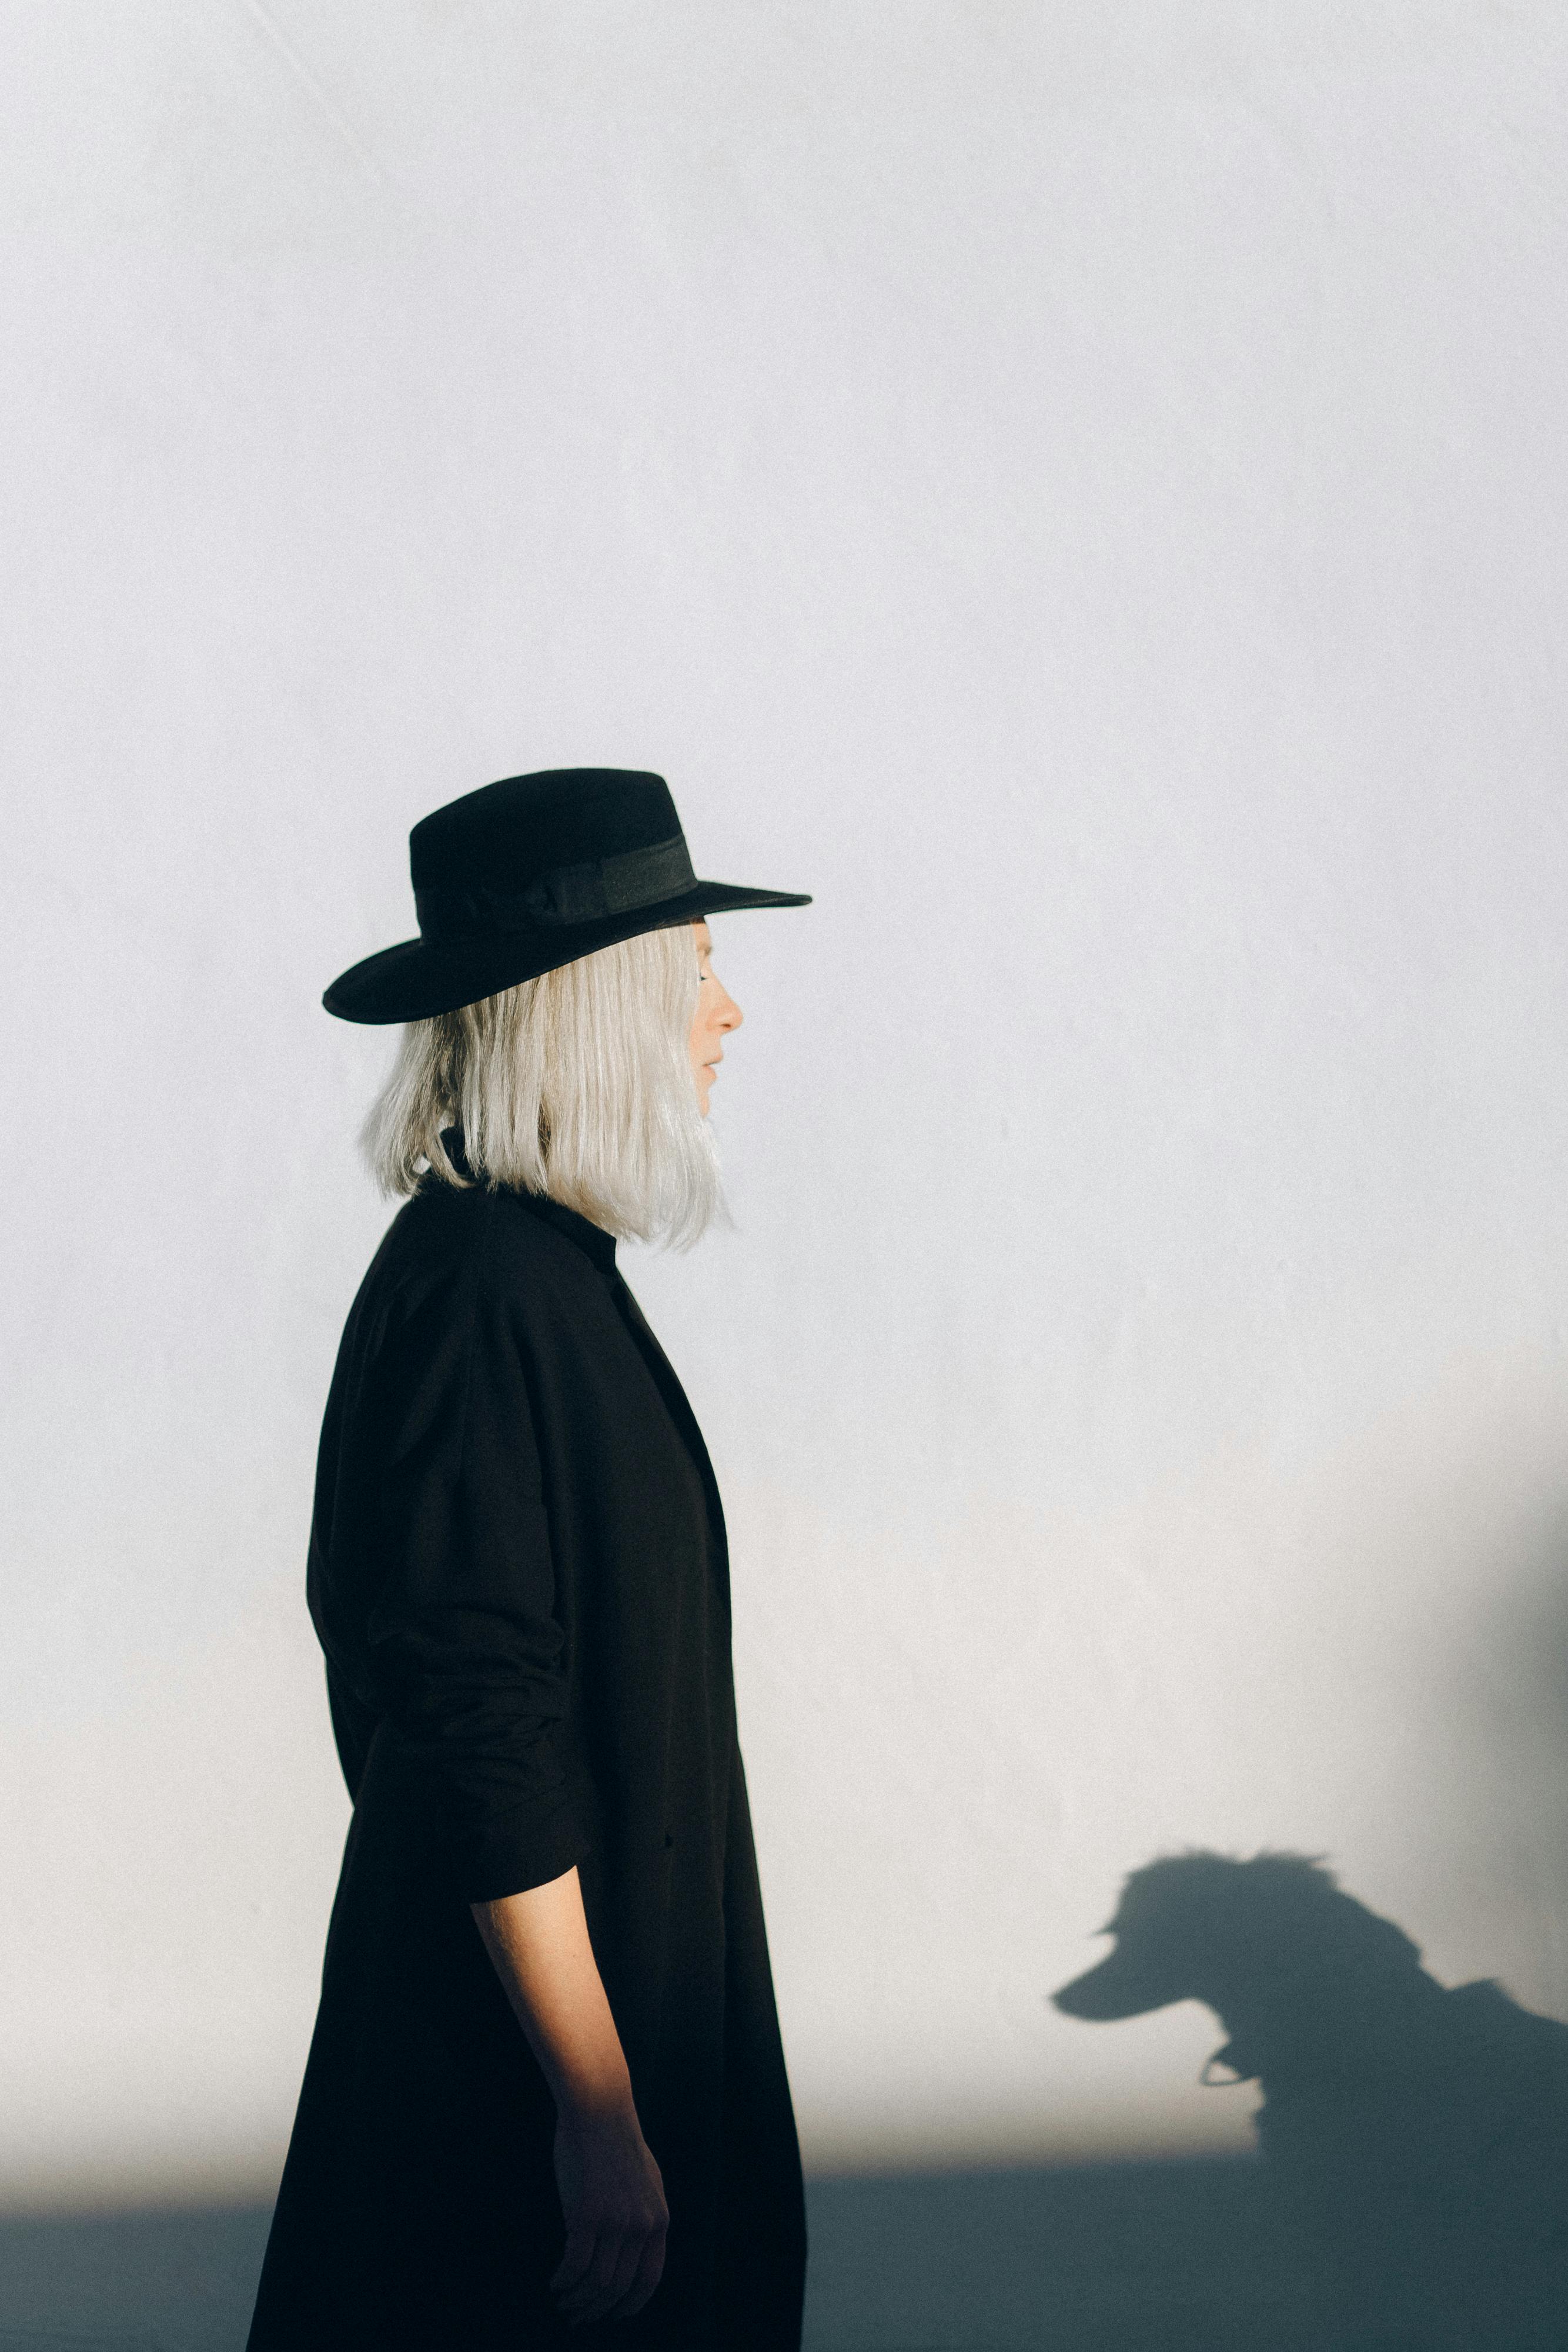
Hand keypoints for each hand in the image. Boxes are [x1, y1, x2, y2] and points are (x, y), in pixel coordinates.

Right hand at [550, 2103, 668, 2327]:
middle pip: (618, 2288)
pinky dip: (563, 2281)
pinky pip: (574, 2265)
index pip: (649, 2280)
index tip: (612, 2315)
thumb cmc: (617, 2142)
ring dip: (577, 2300)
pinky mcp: (586, 2214)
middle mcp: (641, 2226)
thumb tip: (640, 2247)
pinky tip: (555, 2283)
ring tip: (563, 2302)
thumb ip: (647, 2215)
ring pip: (596, 2283)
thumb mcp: (647, 2182)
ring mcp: (615, 2221)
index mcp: (659, 2220)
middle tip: (578, 2317)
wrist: (599, 2110)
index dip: (629, 2305)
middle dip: (597, 2310)